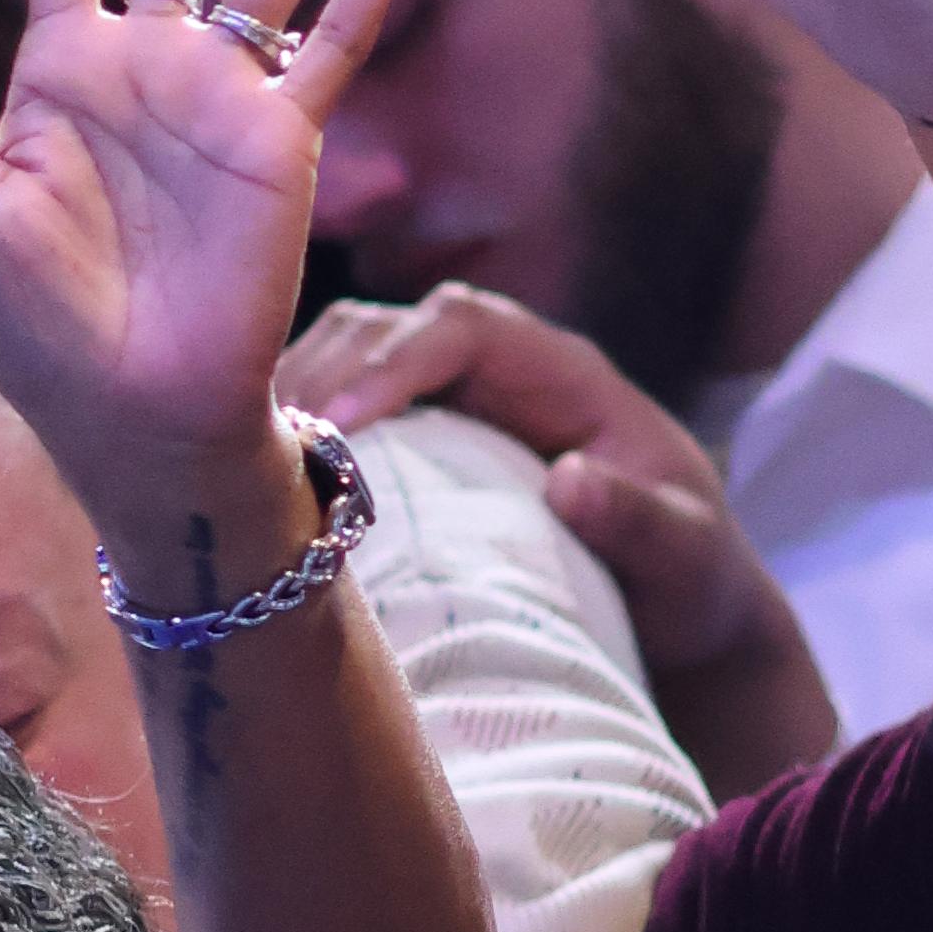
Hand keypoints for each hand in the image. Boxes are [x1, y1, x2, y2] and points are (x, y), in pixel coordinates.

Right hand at [306, 280, 835, 796]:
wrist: (681, 607)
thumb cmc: (691, 578)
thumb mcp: (688, 556)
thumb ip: (642, 520)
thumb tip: (570, 480)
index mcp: (561, 370)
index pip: (460, 325)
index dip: (391, 360)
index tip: (338, 424)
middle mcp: (499, 367)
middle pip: (386, 327)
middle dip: (319, 372)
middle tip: (259, 446)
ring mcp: (455, 400)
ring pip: (349, 359)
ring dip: (294, 397)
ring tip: (241, 463)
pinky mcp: (422, 440)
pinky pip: (345, 412)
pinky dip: (298, 435)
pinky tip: (258, 484)